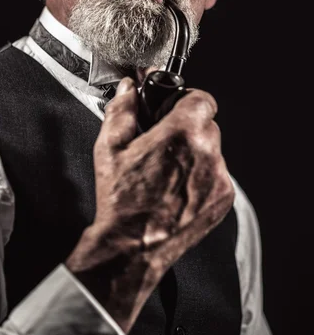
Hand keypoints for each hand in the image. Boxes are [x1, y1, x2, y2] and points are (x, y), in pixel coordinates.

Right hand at [66, 76, 233, 331]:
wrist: (134, 247)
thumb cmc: (121, 199)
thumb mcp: (110, 147)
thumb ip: (122, 109)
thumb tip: (129, 88)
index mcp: (182, 133)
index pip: (202, 98)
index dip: (187, 99)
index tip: (174, 107)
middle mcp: (208, 153)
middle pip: (207, 123)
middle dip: (187, 127)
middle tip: (163, 141)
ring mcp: (219, 178)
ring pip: (213, 149)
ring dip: (195, 151)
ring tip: (168, 169)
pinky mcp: (224, 199)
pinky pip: (217, 173)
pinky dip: (202, 174)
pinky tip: (177, 187)